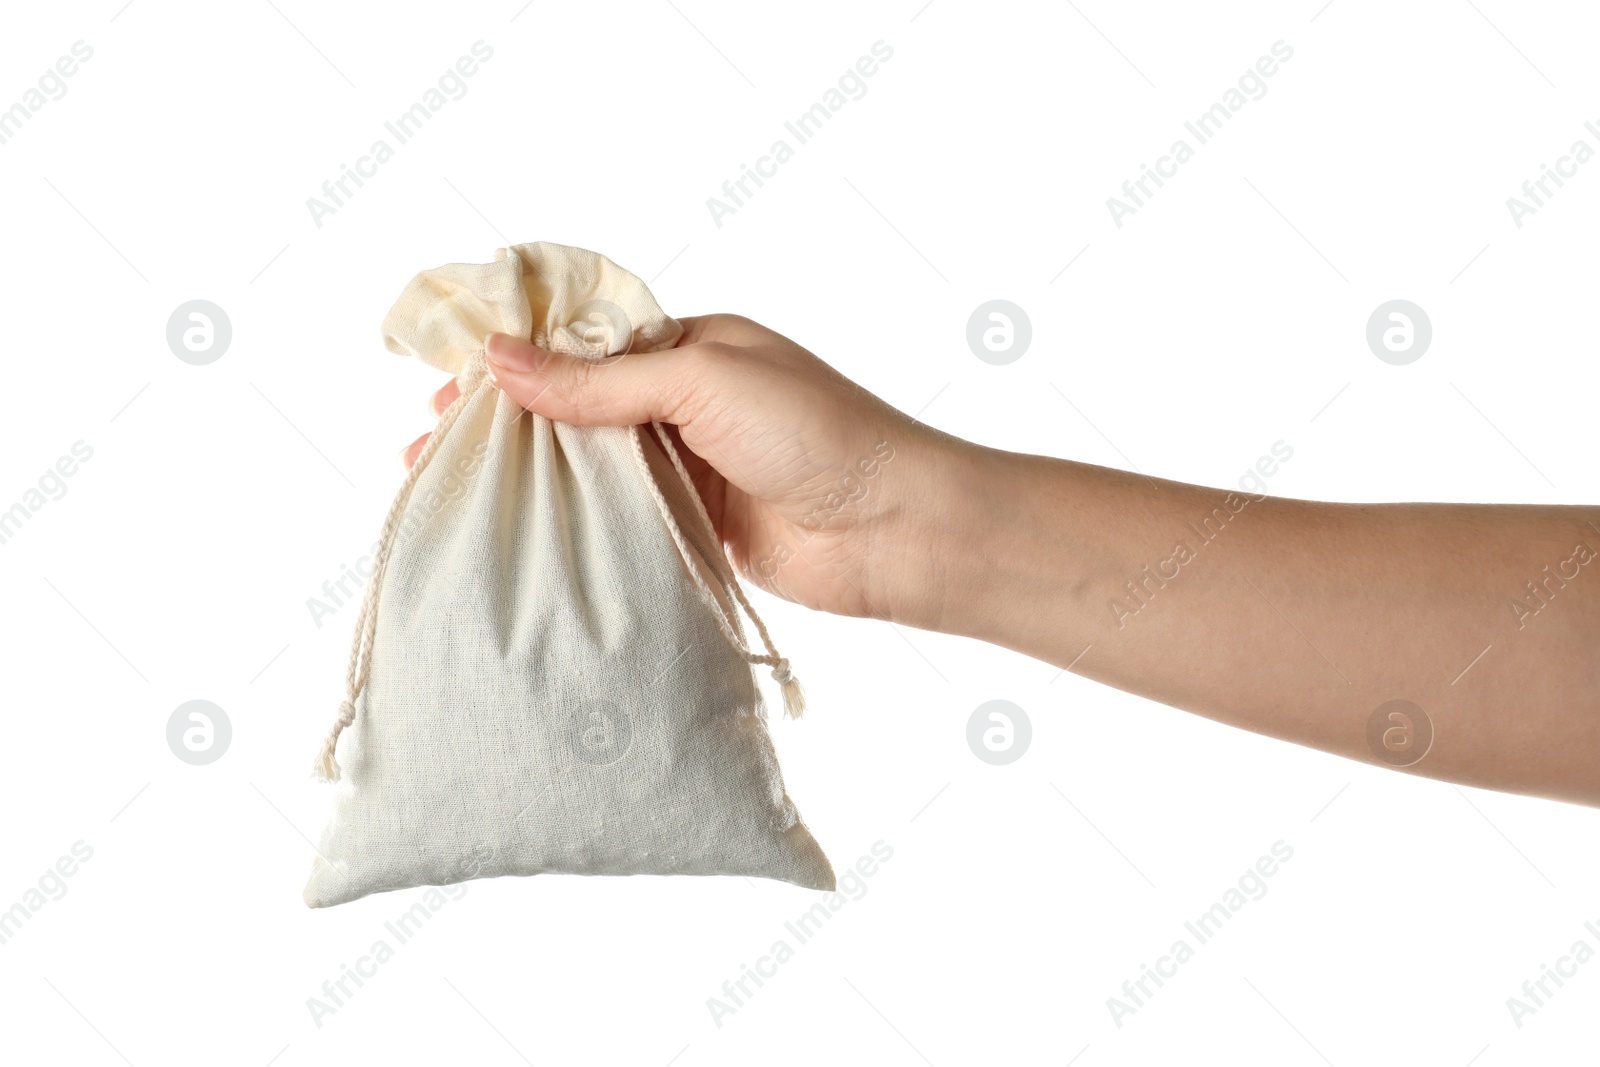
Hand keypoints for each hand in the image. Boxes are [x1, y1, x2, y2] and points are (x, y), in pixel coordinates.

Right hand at [402, 314, 980, 629]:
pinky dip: (570, 524)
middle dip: (504, 423)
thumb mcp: (702, 381)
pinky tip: (517, 534)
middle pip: (574, 407)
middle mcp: (685, 401)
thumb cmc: (818, 435)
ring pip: (589, 465)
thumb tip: (500, 357)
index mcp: (691, 344)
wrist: (895, 531)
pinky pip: (618, 519)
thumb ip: (601, 379)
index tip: (443, 378)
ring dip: (526, 476)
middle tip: (427, 446)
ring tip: (450, 490)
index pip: (581, 341)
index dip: (513, 358)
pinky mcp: (696, 527)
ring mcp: (689, 467)